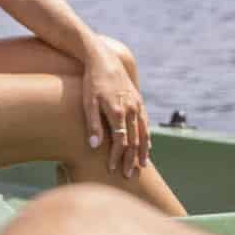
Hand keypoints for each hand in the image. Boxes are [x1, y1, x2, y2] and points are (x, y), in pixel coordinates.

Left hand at [82, 46, 147, 176]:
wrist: (104, 59)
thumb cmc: (92, 81)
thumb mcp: (88, 102)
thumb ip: (92, 124)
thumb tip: (94, 146)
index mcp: (118, 112)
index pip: (120, 142)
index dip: (116, 157)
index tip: (111, 169)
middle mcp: (132, 110)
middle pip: (134, 141)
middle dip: (131, 159)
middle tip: (128, 175)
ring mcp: (138, 105)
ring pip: (144, 133)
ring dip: (143, 151)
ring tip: (141, 166)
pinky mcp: (139, 101)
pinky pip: (146, 124)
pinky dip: (147, 137)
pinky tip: (147, 146)